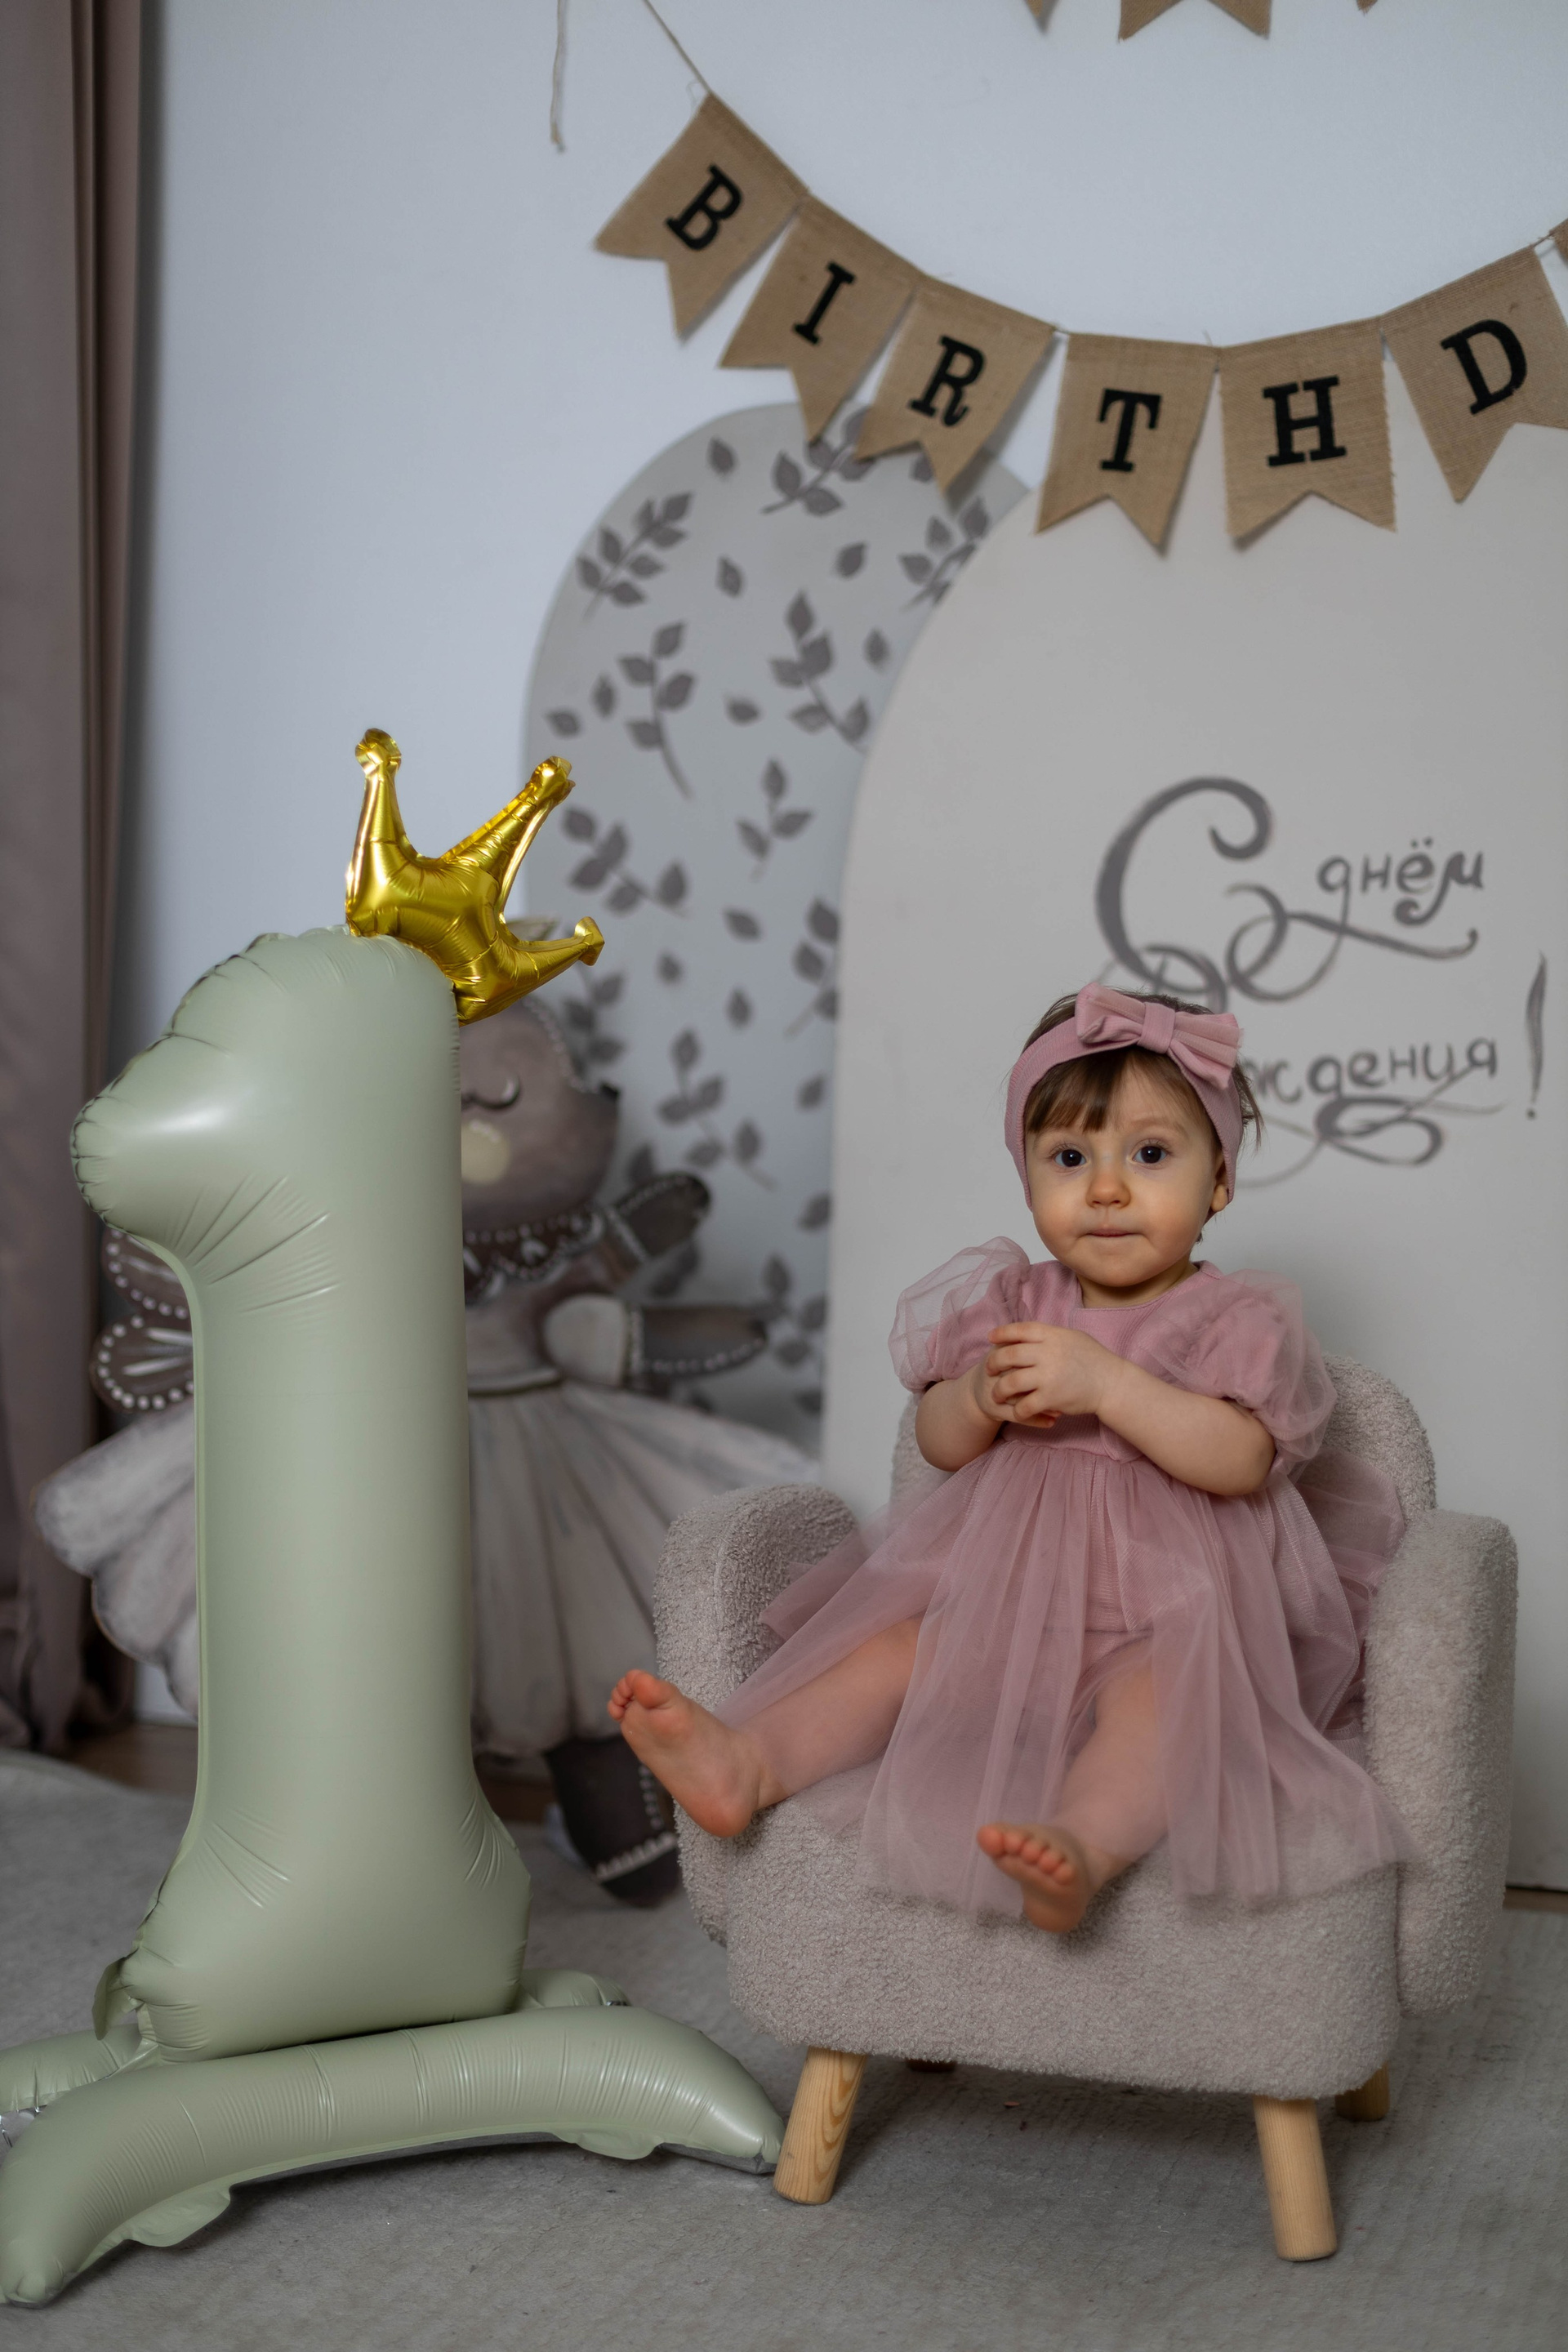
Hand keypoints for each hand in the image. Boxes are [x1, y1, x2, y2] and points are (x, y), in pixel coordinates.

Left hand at [970, 1322, 1113, 1428]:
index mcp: (1053, 1335)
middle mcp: (1048, 1353)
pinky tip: (1016, 1411)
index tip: (990, 1338)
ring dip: (999, 1390)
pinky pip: (1024, 1405)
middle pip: (1009, 1355)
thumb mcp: (1072, 1337)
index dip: (1002, 1333)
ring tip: (996, 1394)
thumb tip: (1028, 1333)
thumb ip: (1050, 1335)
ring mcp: (1048, 1375)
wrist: (1111, 1383)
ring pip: (1011, 1382)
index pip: (1020, 1329)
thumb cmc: (1093, 1359)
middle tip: (988, 1369)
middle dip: (994, 1362)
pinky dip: (1017, 1410)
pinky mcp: (1051, 1397)